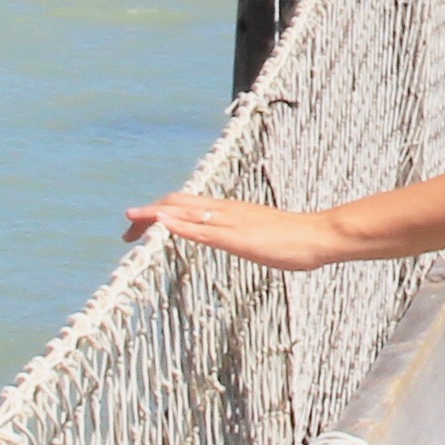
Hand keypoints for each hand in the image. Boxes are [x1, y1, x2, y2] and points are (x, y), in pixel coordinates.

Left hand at [125, 192, 352, 270]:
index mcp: (228, 211)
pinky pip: (203, 230)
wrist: (318, 236)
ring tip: (132, 222)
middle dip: (148, 215)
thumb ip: (238, 235)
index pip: (186, 206)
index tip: (139, 228)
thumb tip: (224, 239)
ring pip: (185, 212)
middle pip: (177, 204)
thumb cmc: (293, 240)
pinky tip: (163, 226)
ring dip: (156, 216)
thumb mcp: (256, 237)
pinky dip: (179, 226)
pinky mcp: (238, 237)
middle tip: (125, 232)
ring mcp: (230, 222)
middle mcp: (225, 210)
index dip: (159, 214)